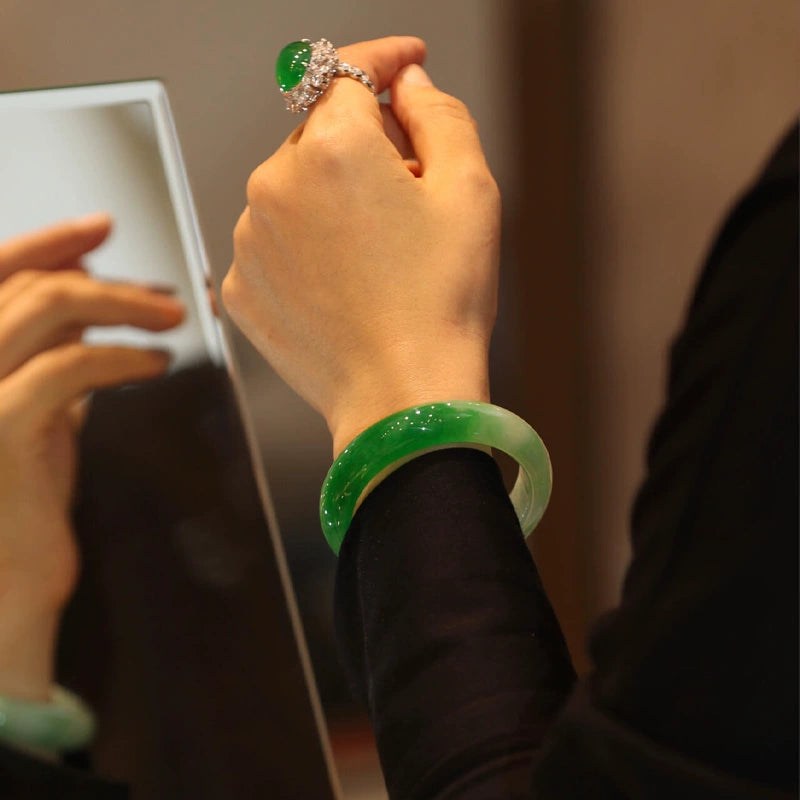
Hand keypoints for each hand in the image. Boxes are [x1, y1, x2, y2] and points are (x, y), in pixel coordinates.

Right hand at [0, 215, 184, 698]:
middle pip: (28, 284)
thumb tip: (93, 310)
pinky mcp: (0, 431)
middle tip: (165, 296)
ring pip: (46, 309)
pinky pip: (69, 366)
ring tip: (170, 321)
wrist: (4, 586)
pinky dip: (122, 356)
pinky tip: (155, 363)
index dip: (49, 242)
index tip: (102, 227)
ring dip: (123, 305)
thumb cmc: (20, 504)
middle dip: (107, 278)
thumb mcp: (37, 417)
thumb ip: (52, 361)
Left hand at [223, 37, 500, 455]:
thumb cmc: (440, 304)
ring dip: (332, 200)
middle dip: (365, 146)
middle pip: (320, 134)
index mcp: (333, 148)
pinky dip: (306, 247)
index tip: (404, 63)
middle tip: (410, 192)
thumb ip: (440, 115)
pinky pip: (275, 242)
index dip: (384, 61)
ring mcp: (250, 239)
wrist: (402, 397)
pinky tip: (345, 282)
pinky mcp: (242, 288)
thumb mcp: (469, 192)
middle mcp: (275, 184)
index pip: (349, 72)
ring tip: (379, 255)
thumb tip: (410, 84)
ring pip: (294, 190)